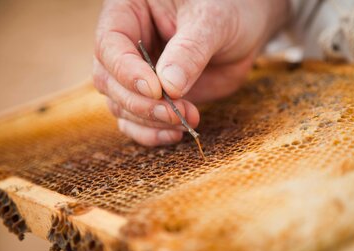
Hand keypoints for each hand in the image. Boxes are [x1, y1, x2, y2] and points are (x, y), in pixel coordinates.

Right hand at [93, 0, 288, 145]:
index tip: (156, 90)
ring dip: (148, 122)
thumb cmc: (227, 8)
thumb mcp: (212, 21)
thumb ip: (189, 51)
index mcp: (130, 12)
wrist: (244, 26)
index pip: (110, 44)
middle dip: (140, 104)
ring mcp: (138, 74)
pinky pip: (139, 122)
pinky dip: (152, 133)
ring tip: (184, 121)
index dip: (126, 71)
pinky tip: (176, 134)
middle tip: (173, 113)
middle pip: (109, 81)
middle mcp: (127, 45)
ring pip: (121, 106)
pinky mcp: (154, 97)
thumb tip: (168, 88)